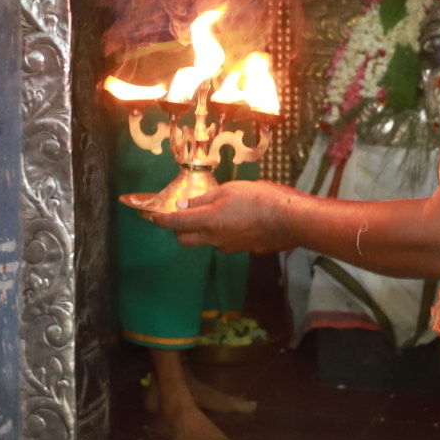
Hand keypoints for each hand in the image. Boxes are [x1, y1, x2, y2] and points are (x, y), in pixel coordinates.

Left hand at [137, 180, 304, 253]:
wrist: (287, 220)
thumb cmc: (259, 199)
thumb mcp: (228, 190)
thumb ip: (203, 199)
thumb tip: (183, 205)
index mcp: (208, 221)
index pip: (176, 223)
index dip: (161, 220)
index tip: (153, 217)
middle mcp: (213, 238)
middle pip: (185, 239)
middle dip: (178, 230)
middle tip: (181, 216)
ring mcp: (227, 246)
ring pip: (204, 241)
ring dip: (201, 231)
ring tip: (213, 213)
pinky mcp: (240, 250)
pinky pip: (222, 242)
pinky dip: (219, 233)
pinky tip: (233, 221)